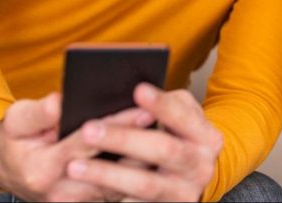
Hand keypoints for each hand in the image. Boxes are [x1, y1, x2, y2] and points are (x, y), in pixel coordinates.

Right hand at [0, 92, 154, 201]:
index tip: (144, 110)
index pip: (86, 145)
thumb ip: (38, 112)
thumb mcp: (18, 120)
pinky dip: (136, 172)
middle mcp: (60, 192)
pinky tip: (155, 151)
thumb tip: (59, 102)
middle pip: (109, 166)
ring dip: (143, 160)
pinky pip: (118, 191)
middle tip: (165, 121)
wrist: (12, 169)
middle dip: (138, 142)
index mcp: (42, 170)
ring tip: (167, 134)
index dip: (116, 126)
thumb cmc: (18, 139)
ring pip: (118, 184)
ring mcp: (76, 202)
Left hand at [65, 84, 222, 201]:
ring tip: (74, 166)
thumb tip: (137, 93)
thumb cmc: (177, 138)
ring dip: (107, 175)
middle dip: (124, 139)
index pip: (184, 116)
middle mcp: (200, 166)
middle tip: (88, 130)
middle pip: (163, 150)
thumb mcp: (181, 117)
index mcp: (207, 137)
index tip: (137, 90)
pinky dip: (108, 201)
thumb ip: (165, 104)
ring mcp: (183, 193)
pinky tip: (83, 195)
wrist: (189, 179)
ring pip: (144, 185)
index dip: (161, 104)